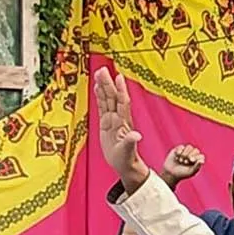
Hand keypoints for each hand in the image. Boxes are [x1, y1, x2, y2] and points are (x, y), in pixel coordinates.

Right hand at [94, 67, 149, 190]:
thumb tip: (137, 136)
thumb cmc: (126, 159)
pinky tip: (97, 87)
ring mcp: (112, 120)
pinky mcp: (106, 123)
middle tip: (103, 69)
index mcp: (123, 123)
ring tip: (99, 73)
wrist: (124, 165)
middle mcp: (118, 118)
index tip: (118, 76)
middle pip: (112, 97)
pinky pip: (102, 107)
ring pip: (107, 100)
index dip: (120, 90)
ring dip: (103, 87)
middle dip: (108, 84)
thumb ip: (131, 142)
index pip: (122, 102)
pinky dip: (99, 96)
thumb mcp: (127, 152)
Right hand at [162, 144, 204, 181]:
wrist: (170, 173)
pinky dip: (179, 151)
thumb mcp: (190, 172)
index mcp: (197, 161)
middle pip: (196, 150)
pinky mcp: (178, 149)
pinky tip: (177, 157)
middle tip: (185, 162)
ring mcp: (186, 152)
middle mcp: (193, 156)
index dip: (196, 157)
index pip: (201, 156)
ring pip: (189, 147)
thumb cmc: (182, 174)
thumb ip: (197, 167)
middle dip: (190, 155)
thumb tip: (202, 161)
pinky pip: (182, 146)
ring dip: (185, 154)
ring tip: (180, 161)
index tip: (191, 160)